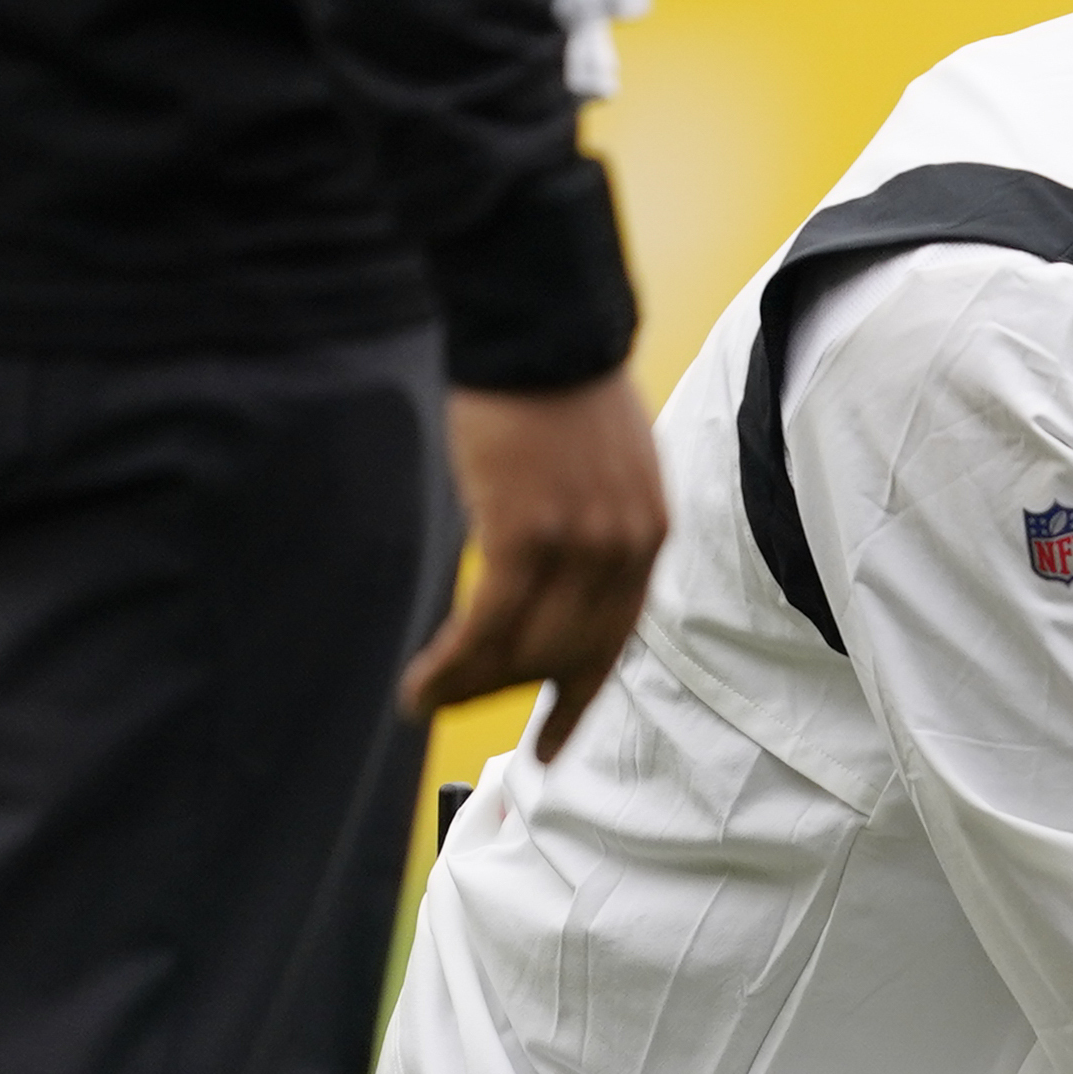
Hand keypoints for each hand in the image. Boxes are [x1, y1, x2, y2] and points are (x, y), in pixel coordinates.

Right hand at [411, 372, 667, 751]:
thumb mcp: (603, 467)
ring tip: (425, 701)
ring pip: (527, 649)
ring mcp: (582, 545)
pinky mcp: (528, 534)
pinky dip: (455, 665)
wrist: (539, 328)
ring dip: (471, 686)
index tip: (555, 745)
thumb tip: (553, 574)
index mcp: (650, 533)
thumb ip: (592, 527)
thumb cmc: (555, 388)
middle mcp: (627, 548)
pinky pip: (491, 626)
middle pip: (569, 653)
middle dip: (508, 691)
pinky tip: (422, 684)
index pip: (618, 637)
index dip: (581, 696)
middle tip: (455, 704)